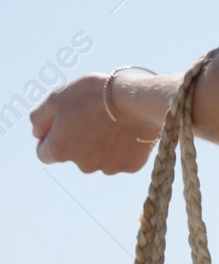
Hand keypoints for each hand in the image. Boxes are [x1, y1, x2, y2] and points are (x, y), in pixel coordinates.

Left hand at [32, 74, 159, 174]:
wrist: (137, 101)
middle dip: (78, 141)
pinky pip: (121, 159)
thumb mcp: (56, 98)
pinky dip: (121, 148)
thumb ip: (39, 118)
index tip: (58, 126)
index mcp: (60, 149)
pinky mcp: (130, 166)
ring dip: (100, 146)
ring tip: (111, 123)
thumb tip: (37, 133)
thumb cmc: (93, 95)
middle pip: (74, 156)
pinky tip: (125, 131)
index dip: (48, 139)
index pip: (44, 154)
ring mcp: (108, 168)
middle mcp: (83, 165)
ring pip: (99, 158)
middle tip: (90, 118)